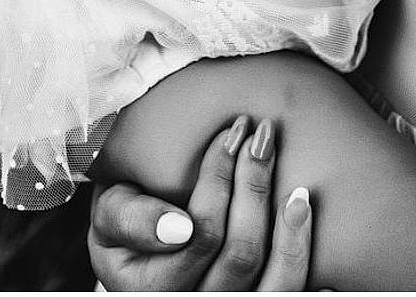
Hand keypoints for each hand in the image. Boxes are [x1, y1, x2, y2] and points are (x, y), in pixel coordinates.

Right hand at [89, 118, 313, 291]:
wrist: (137, 258)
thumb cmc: (126, 224)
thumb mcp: (108, 216)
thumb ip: (131, 219)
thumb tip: (180, 227)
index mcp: (154, 289)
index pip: (202, 234)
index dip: (219, 179)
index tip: (229, 134)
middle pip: (242, 254)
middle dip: (254, 186)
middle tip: (260, 135)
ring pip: (276, 284)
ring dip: (291, 231)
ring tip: (297, 186)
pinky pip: (290, 295)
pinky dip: (303, 262)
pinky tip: (307, 228)